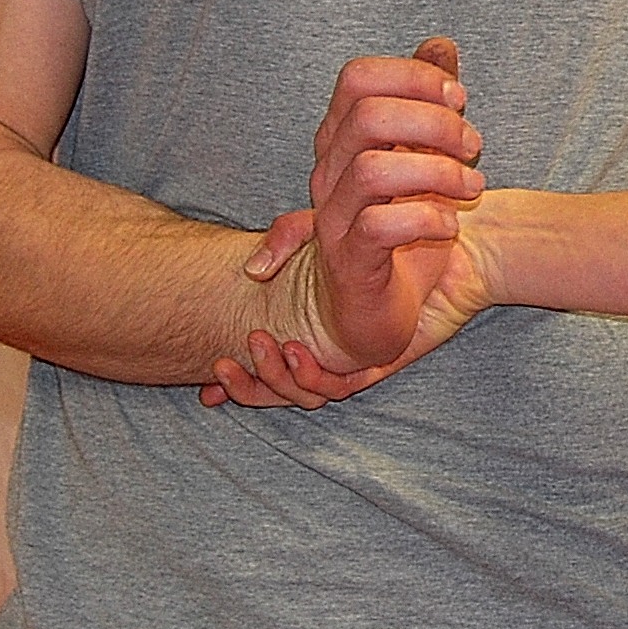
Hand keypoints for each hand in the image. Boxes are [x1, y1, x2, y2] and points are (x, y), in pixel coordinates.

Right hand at [204, 211, 369, 406]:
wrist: (421, 256)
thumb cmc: (368, 245)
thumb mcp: (317, 234)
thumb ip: (282, 241)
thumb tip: (250, 269)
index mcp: (296, 341)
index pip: (256, 376)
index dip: (229, 386)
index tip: (205, 389)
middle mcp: (317, 362)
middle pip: (272, 393)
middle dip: (243, 386)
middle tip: (223, 363)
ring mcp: (343, 367)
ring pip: (301, 394)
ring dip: (274, 376)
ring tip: (261, 344)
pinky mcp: (370, 370)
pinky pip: (334, 388)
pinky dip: (310, 376)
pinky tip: (295, 350)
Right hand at [205, 39, 488, 405]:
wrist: (376, 311)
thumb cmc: (400, 231)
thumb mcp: (422, 157)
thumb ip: (428, 100)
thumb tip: (440, 43)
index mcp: (341, 140)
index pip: (359, 77)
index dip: (414, 77)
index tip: (459, 100)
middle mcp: (327, 173)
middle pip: (366, 115)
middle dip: (434, 122)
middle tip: (474, 146)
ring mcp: (332, 219)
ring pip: (373, 169)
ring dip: (437, 171)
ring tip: (473, 187)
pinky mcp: (349, 263)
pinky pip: (378, 227)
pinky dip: (426, 219)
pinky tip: (450, 225)